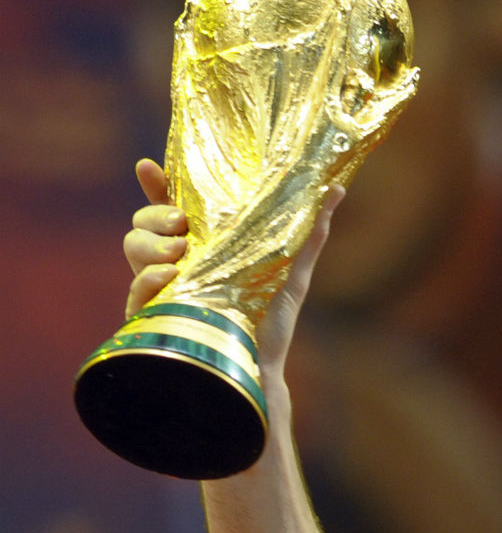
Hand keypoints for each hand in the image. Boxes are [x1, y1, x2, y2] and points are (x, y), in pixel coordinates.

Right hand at [120, 158, 341, 374]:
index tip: (148, 166)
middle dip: (154, 213)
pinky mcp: (153, 315)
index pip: (170, 205)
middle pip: (144, 221)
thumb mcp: (293, 271)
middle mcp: (177, 260)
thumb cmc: (274, 319)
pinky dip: (147, 278)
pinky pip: (135, 290)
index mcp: (204, 243)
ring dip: (151, 244)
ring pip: (133, 246)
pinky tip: (169, 277)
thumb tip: (338, 188)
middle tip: (181, 224)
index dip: (156, 184)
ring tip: (179, 253)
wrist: (262, 366)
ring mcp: (161, 287)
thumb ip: (309, 232)